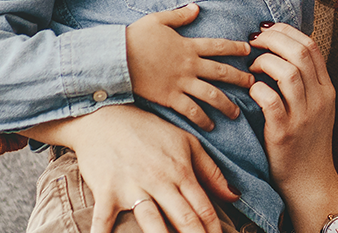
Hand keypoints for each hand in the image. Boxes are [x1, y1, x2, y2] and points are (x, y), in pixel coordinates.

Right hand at [26, 104, 236, 232]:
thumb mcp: (186, 143)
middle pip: (184, 219)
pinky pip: (103, 219)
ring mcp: (132, 188)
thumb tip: (234, 196)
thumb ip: (211, 172)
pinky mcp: (106, 192)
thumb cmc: (148, 131)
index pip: (204, 208)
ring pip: (151, 221)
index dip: (214, 230)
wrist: (105, 117)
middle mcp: (159, 182)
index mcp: (180, 172)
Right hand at [126, 3, 256, 129]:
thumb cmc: (134, 37)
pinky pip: (191, 110)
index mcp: (188, 46)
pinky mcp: (169, 97)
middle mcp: (189, 65)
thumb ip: (179, 16)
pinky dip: (202, 119)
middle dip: (240, 78)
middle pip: (221, 72)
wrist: (115, 57)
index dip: (235, 48)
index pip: (218, 46)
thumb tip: (196, 8)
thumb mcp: (158, 20)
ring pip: (211, 95)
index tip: (248, 51)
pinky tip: (210, 126)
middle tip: (253, 83)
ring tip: (237, 113)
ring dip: (226, 104)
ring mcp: (180, 83)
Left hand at [249, 22, 337, 232]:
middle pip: (300, 53)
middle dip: (272, 40)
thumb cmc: (306, 141)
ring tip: (251, 67)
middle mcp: (319, 99)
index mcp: (326, 89)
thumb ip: (304, 81)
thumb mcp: (315, 107)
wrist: (310, 182)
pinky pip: (271, 102)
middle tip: (252, 42)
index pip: (310, 46)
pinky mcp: (285, 134)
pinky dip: (258, 89)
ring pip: (289, 73)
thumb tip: (281, 49)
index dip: (286, 32)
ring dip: (265, 62)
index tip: (266, 31)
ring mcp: (304, 117)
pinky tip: (251, 90)